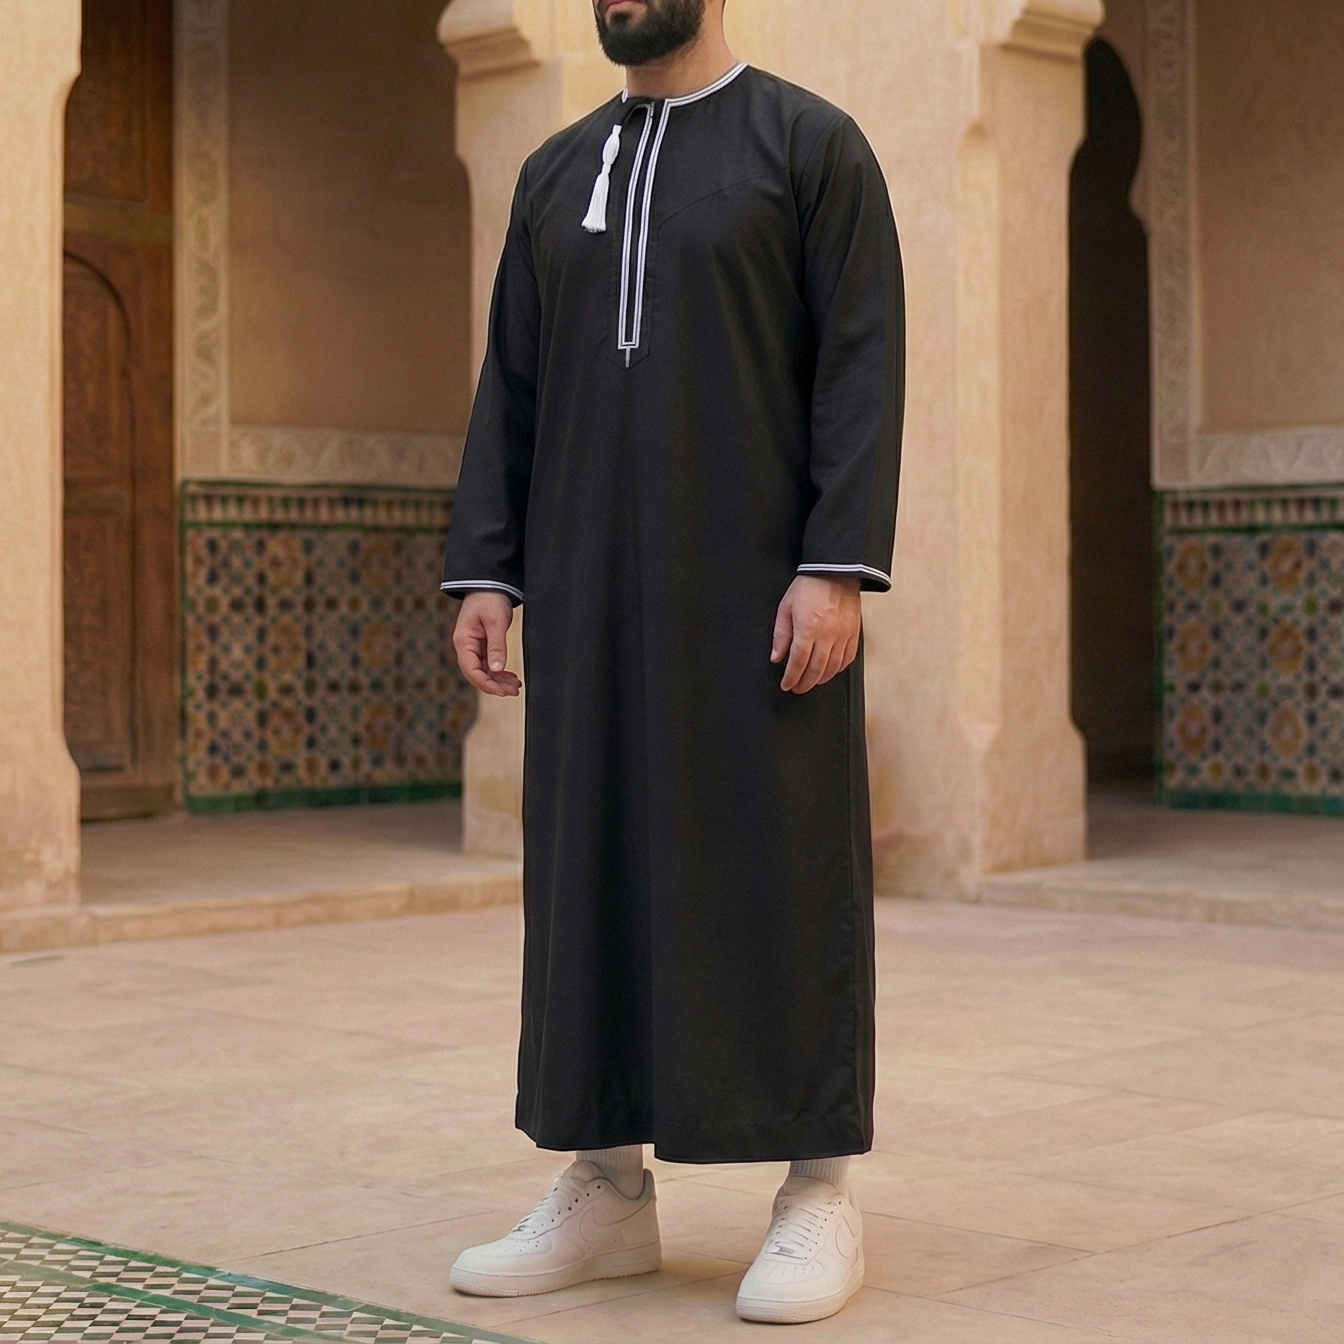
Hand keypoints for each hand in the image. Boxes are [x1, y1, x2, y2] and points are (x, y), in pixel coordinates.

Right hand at [452, 592, 521, 696]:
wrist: (490, 584)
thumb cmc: (490, 599)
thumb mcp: (495, 622)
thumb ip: (496, 646)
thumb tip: (497, 669)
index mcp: (463, 641)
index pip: (471, 670)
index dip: (486, 684)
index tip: (502, 691)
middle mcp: (466, 647)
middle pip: (477, 674)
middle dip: (494, 685)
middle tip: (513, 691)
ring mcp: (474, 647)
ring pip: (484, 671)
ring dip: (499, 680)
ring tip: (515, 686)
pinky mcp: (483, 645)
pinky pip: (489, 663)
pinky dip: (499, 671)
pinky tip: (511, 677)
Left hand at [770, 575, 861, 693]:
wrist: (835, 572)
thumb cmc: (809, 587)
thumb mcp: (786, 608)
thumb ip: (781, 635)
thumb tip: (776, 656)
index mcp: (807, 629)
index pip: (798, 663)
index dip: (791, 678)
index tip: (786, 685)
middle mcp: (827, 635)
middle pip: (816, 670)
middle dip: (804, 683)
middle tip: (797, 688)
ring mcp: (843, 635)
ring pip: (833, 667)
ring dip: (821, 679)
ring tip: (811, 682)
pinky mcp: (854, 632)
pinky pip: (848, 658)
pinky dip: (838, 669)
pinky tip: (830, 671)